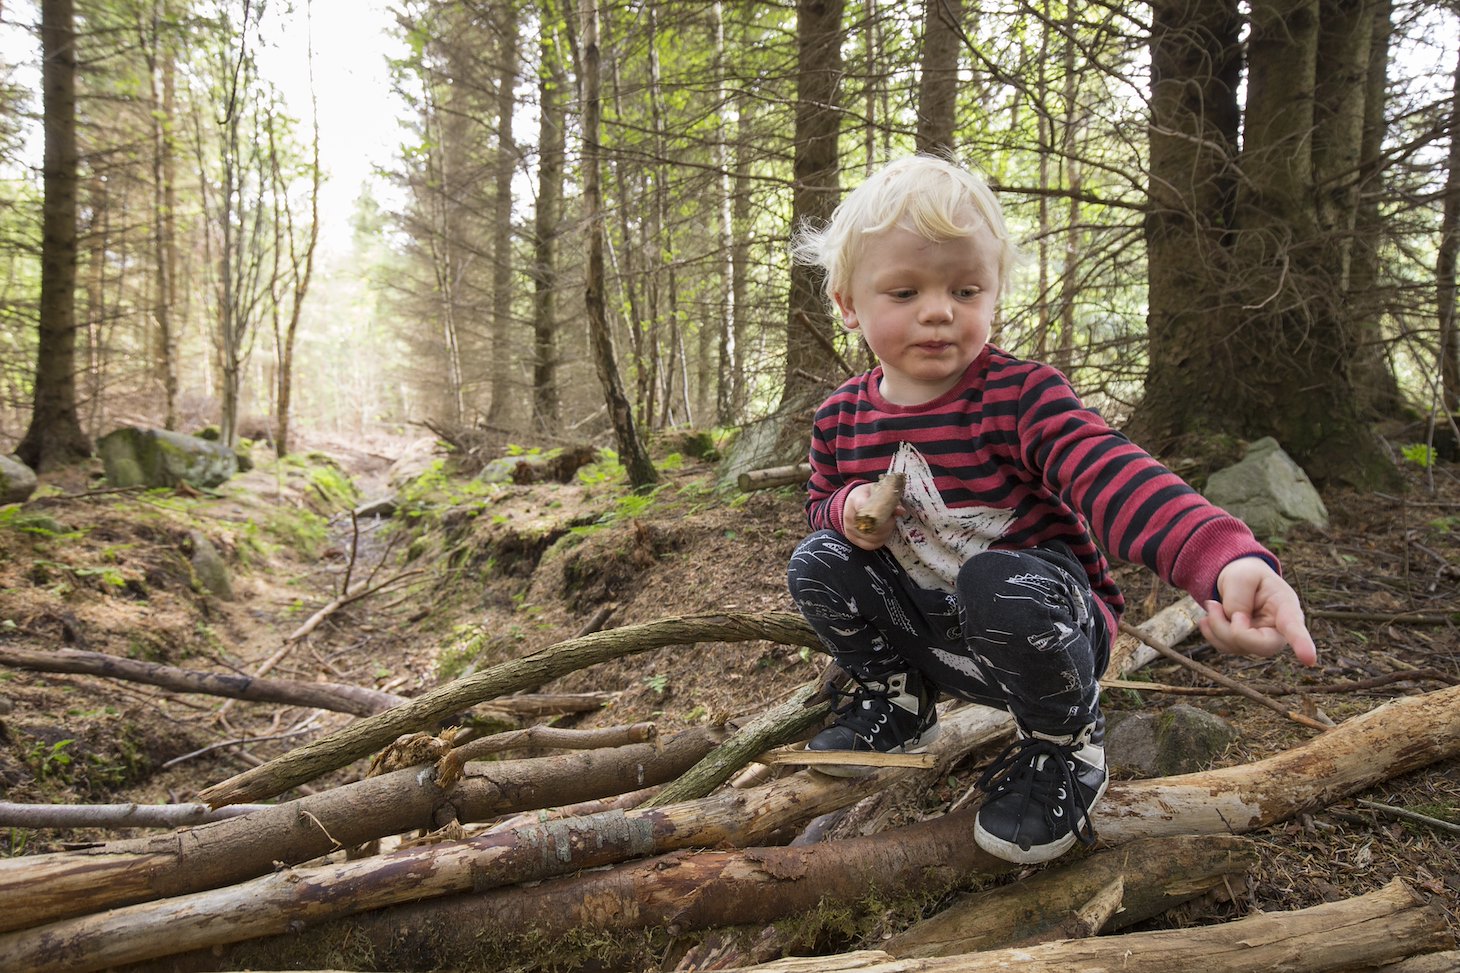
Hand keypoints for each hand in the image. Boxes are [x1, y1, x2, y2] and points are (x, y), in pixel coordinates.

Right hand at [840, 482, 903, 550]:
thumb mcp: (877, 491)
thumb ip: (888, 499)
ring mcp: (850, 529)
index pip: (868, 509)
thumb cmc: (866, 496)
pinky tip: (882, 533)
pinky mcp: (852, 538)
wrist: (851, 502)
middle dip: (887, 525)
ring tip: (887, 525)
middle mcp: (851, 516)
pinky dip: (879, 541)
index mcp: (856, 500)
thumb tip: (900, 511)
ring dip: (885, 533)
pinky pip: (869, 545)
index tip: (891, 514)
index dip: (882, 514)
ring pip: (873, 538)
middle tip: (891, 519)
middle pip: (873, 527)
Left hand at [1199, 557, 1317, 665]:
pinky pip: (1225, 648)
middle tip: (1212, 604)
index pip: (1294, 627)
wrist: (1240, 582)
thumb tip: (1237, 624)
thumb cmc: (1247, 576)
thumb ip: (1239, 599)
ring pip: (1237, 646)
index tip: (1309, 659)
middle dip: (1228, 629)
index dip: (1301, 643)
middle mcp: (1279, 630)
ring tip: (1212, 604)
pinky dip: (1211, 632)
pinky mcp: (1246, 647)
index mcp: (1286, 607)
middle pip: (1260, 646)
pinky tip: (1208, 618)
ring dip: (1216, 625)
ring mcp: (1262, 641)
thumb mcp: (1241, 576)